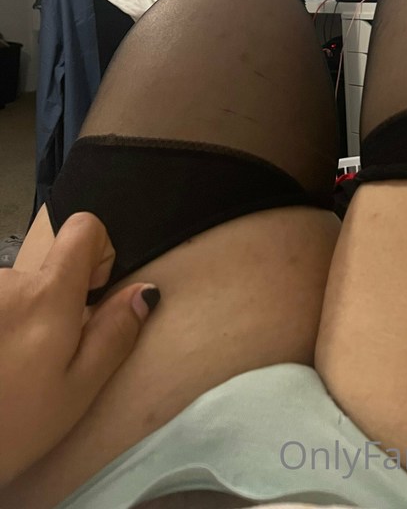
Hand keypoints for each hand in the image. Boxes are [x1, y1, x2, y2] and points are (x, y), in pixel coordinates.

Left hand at [0, 213, 160, 485]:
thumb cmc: (13, 427)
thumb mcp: (77, 391)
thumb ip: (114, 334)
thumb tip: (146, 291)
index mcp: (46, 294)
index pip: (84, 227)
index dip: (98, 253)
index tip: (91, 295)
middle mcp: (7, 280)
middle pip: (48, 269)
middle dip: (55, 303)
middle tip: (44, 359)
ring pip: (17, 291)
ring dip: (22, 319)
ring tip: (10, 370)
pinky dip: (1, 327)